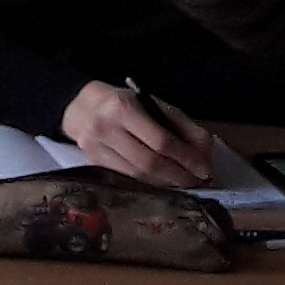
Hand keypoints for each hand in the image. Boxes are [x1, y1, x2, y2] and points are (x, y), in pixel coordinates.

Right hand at [60, 80, 216, 185]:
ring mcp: (96, 148)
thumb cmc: (121, 102)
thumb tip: (205, 150)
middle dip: (179, 175)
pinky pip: (128, 177)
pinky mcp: (94, 163)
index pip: (161, 140)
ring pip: (139, 174)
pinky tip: (163, 181)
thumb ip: (180, 124)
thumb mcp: (150, 103)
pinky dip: (150, 182)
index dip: (186, 157)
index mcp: (123, 108)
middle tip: (198, 180)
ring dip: (167, 182)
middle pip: (150, 162)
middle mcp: (106, 129)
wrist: (79, 106)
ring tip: (185, 182)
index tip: (204, 168)